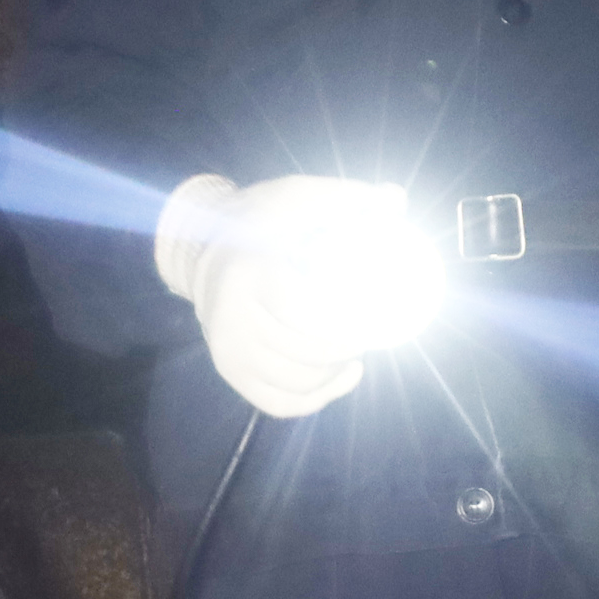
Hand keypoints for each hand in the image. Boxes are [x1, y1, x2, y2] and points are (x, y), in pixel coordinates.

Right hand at [153, 174, 437, 416]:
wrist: (203, 248)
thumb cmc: (264, 219)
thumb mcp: (299, 196)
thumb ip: (347, 197)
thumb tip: (395, 199)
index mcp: (250, 272)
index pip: (299, 309)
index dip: (343, 323)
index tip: (375, 315)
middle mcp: (231, 317)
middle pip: (302, 351)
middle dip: (346, 349)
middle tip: (372, 334)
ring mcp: (227, 350)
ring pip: (295, 381)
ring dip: (334, 373)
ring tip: (356, 352)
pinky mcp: (229, 371)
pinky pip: (278, 402)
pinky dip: (316, 398)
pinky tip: (343, 378)